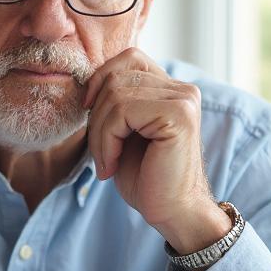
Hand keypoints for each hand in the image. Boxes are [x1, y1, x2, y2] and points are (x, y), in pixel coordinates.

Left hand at [82, 48, 229, 253]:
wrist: (171, 212)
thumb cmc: (145, 178)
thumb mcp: (123, 133)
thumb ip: (116, 102)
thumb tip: (87, 82)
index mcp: (171, 89)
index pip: (129, 58)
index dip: (101, 80)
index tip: (89, 114)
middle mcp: (182, 89)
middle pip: (115, 77)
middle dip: (96, 118)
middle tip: (101, 153)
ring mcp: (183, 99)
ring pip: (115, 95)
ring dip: (100, 134)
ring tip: (107, 162)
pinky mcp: (179, 115)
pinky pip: (123, 112)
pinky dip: (107, 141)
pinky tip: (112, 165)